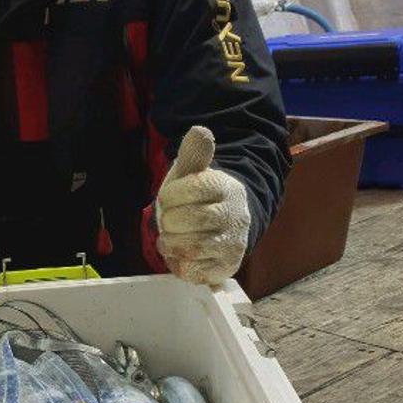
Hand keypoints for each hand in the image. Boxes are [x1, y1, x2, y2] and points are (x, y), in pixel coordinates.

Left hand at [156, 126, 250, 286]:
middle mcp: (234, 215)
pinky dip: (177, 263)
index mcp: (225, 187)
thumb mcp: (195, 172)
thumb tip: (199, 131)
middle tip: (168, 220)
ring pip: (190, 247)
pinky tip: (178, 253)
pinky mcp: (225, 267)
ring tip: (170, 236)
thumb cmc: (201, 197)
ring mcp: (231, 244)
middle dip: (169, 220)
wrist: (225, 225)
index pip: (193, 188)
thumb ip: (194, 154)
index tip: (168, 198)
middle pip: (189, 219)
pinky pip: (193, 271)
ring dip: (170, 243)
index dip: (171, 195)